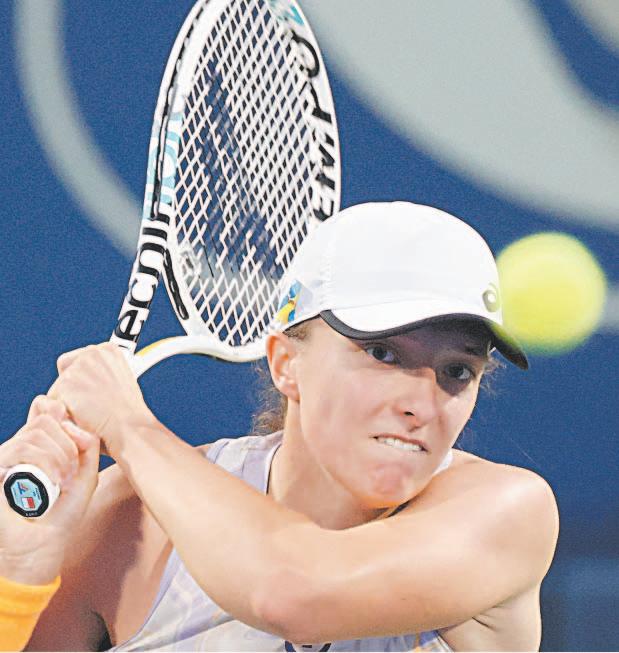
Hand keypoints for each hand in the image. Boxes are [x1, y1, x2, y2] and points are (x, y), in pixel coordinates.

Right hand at [0, 397, 98, 584]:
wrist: (41, 548)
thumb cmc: (61, 514)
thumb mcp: (85, 475)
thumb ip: (87, 445)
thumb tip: (71, 420)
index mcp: (37, 446)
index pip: (43, 409)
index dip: (61, 414)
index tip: (78, 441)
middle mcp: (18, 448)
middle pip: (45, 420)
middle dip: (67, 443)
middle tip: (70, 471)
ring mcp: (4, 459)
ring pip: (35, 433)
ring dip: (58, 455)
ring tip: (62, 479)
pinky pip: (20, 449)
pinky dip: (45, 462)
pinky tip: (52, 481)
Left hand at [49, 343, 154, 456]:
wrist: (129, 427)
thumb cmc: (129, 413)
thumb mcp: (122, 383)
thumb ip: (102, 374)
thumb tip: (87, 379)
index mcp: (109, 350)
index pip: (80, 358)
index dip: (82, 377)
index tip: (89, 390)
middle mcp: (92, 353)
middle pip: (66, 371)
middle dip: (72, 389)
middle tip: (90, 406)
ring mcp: (78, 367)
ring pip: (59, 389)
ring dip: (69, 403)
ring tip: (90, 414)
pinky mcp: (66, 384)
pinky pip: (54, 402)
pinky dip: (65, 414)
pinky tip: (83, 418)